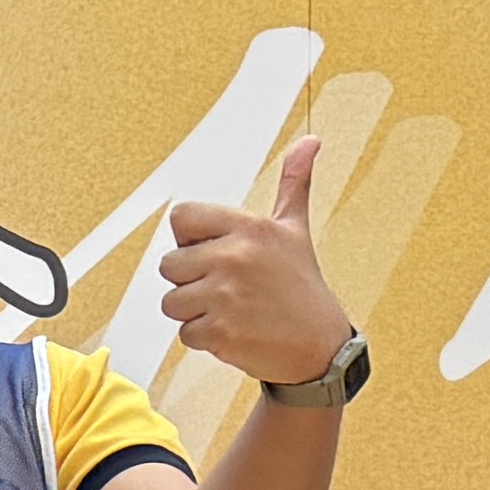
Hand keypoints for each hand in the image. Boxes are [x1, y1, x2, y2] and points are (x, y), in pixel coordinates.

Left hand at [156, 137, 354, 396]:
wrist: (319, 347)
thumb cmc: (302, 288)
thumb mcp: (295, 230)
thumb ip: (294, 183)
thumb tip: (309, 142)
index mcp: (248, 228)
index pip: (181, 218)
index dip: (190, 239)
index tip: (214, 251)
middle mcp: (234, 257)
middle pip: (170, 264)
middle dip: (191, 280)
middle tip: (227, 288)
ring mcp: (225, 296)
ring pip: (172, 302)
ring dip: (194, 312)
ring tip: (231, 310)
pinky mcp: (220, 331)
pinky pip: (185, 333)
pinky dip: (204, 338)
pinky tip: (234, 330)